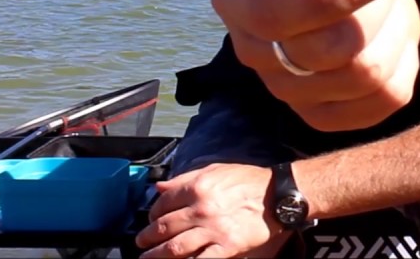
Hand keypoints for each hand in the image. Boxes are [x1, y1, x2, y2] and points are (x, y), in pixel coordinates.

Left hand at [135, 163, 280, 258]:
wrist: (278, 196)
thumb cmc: (249, 181)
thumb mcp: (215, 170)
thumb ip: (185, 178)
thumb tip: (159, 187)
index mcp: (197, 187)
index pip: (163, 203)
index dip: (152, 212)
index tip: (150, 218)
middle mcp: (201, 209)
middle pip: (165, 227)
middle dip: (148, 237)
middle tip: (141, 242)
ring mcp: (213, 230)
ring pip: (175, 247)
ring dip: (157, 254)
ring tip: (147, 257)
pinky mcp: (226, 247)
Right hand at [211, 0, 419, 131]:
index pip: (275, 11)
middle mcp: (253, 50)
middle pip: (325, 50)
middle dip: (377, 7)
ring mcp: (287, 91)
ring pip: (365, 73)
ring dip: (395, 27)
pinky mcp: (326, 115)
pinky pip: (387, 97)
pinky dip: (404, 57)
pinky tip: (389, 32)